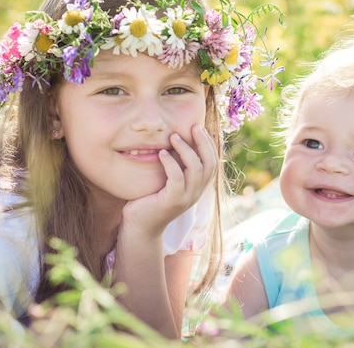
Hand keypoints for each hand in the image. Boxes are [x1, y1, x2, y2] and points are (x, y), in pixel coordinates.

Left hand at [119, 124, 217, 239]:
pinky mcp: (173, 201)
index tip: (198, 127)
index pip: (213, 162)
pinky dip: (171, 163)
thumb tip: (175, 138)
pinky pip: (177, 178)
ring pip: (196, 169)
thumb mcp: (168, 179)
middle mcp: (197, 192)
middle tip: (193, 126)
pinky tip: (162, 154)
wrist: (140, 227)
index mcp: (198, 186)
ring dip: (185, 149)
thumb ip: (176, 164)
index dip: (209, 143)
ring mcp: (187, 198)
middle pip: (210, 163)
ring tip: (173, 136)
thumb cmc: (151, 199)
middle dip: (203, 142)